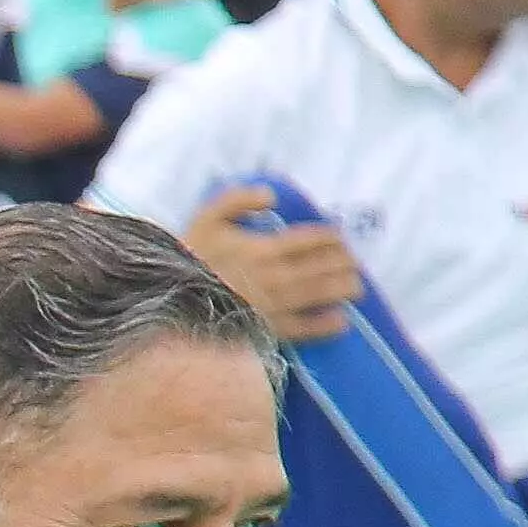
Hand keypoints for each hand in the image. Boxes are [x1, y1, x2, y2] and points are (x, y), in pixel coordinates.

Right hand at [184, 185, 362, 340]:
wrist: (172, 301)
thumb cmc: (190, 258)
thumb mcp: (207, 218)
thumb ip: (238, 199)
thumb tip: (271, 196)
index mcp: (265, 248)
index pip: (314, 239)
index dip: (333, 236)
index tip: (340, 236)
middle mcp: (277, 277)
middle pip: (327, 266)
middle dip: (346, 262)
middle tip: (352, 261)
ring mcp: (276, 305)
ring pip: (324, 294)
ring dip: (347, 288)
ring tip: (355, 286)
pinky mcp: (271, 330)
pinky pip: (308, 329)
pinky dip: (329, 325)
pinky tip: (340, 320)